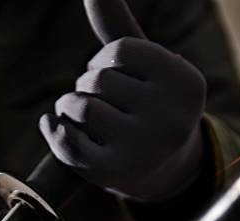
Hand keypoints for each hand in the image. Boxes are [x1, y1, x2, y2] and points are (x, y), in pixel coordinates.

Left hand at [39, 0, 206, 201]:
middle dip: (88, 84)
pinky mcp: (114, 173)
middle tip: (101, 101)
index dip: (104, 59)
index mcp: (185, 84)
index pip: (120, 50)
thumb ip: (118, 27)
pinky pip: (68, 139)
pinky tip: (59, 127)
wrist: (160, 170)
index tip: (111, 74)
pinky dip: (55, 129)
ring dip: (69, 105)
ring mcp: (142, 150)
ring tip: (81, 115)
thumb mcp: (145, 69)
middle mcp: (170, 120)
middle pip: (98, 78)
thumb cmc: (147, 107)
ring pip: (81, 106)